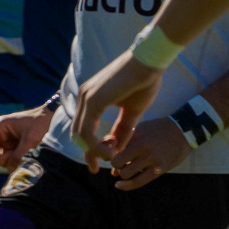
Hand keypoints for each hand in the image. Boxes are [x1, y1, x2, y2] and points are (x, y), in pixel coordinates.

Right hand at [0, 105, 54, 175]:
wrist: (54, 118)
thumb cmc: (41, 124)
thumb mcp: (30, 140)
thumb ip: (19, 156)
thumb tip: (10, 171)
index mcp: (0, 126)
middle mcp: (1, 133)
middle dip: (5, 160)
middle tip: (20, 157)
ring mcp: (7, 140)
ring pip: (3, 158)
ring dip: (13, 160)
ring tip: (27, 152)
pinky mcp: (14, 145)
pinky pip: (10, 158)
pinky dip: (17, 160)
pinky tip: (27, 153)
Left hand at [73, 51, 162, 171]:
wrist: (151, 61)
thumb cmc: (145, 81)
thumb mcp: (132, 111)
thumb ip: (122, 129)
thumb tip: (117, 148)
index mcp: (91, 98)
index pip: (82, 129)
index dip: (88, 148)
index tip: (97, 163)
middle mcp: (84, 97)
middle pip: (77, 134)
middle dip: (88, 153)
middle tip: (97, 167)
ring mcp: (86, 97)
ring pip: (81, 135)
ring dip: (95, 151)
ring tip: (111, 156)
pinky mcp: (93, 100)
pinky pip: (87, 131)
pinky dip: (96, 145)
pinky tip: (111, 149)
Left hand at [109, 116, 190, 189]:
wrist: (183, 131)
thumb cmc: (158, 131)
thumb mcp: (141, 129)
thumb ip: (125, 145)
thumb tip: (112, 170)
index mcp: (136, 134)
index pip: (114, 149)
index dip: (111, 154)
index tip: (116, 155)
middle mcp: (142, 146)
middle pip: (116, 162)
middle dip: (116, 165)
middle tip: (122, 164)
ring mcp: (151, 158)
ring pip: (125, 173)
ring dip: (124, 174)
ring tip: (130, 169)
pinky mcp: (159, 169)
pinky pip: (137, 182)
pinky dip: (126, 186)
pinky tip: (119, 185)